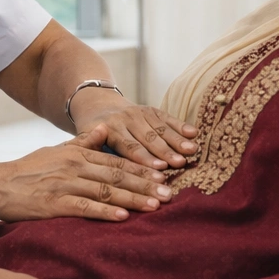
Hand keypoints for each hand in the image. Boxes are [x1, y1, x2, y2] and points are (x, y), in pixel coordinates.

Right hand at [0, 125, 171, 222]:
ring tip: (154, 207)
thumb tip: (104, 128)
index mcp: (78, 154)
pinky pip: (85, 208)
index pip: (117, 161)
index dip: (142, 169)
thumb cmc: (28, 169)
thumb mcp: (56, 150)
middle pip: (117, 177)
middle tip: (169, 195)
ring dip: (132, 200)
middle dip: (146, 186)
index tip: (164, 176)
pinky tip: (123, 217)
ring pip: (106, 192)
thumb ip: (82, 141)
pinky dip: (105, 213)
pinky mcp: (55, 205)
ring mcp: (65, 186)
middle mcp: (75, 168)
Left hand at [71, 98, 197, 170]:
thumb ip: (93, 152)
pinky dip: (181, 125)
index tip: (160, 169)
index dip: (145, 158)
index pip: (129, 146)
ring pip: (160, 128)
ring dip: (177, 141)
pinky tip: (194, 134)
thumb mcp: (84, 142)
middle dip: (165, 152)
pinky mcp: (151, 110)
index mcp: (109, 129)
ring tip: (191, 151)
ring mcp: (139, 113)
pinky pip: (167, 117)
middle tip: (179, 164)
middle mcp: (126, 119)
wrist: (96, 105)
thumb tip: (100, 173)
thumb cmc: (92, 135)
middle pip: (148, 138)